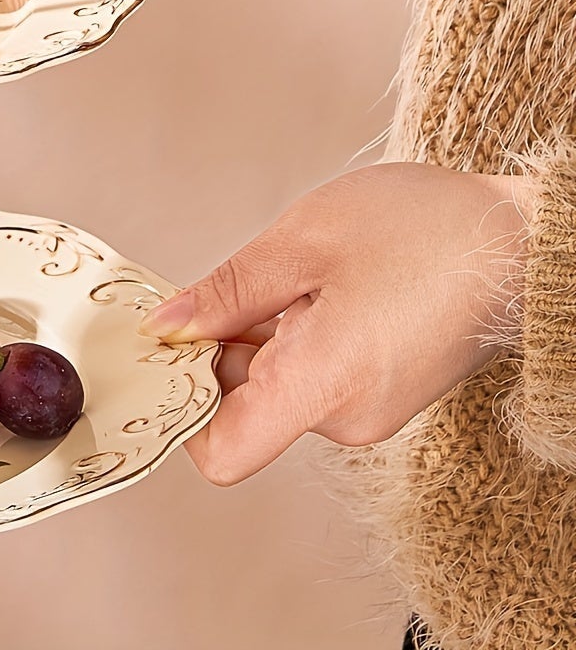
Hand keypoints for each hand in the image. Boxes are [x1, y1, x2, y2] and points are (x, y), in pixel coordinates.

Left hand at [140, 163, 533, 485]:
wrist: (522, 242)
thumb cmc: (426, 231)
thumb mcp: (304, 241)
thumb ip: (227, 291)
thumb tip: (165, 324)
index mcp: (323, 385)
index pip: (220, 451)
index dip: (177, 404)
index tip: (159, 348)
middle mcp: (344, 417)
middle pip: (238, 403)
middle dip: (212, 346)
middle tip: (211, 282)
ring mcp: (365, 409)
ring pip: (270, 383)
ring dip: (252, 333)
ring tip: (279, 270)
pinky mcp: (378, 392)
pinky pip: (307, 373)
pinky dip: (287, 333)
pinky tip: (305, 282)